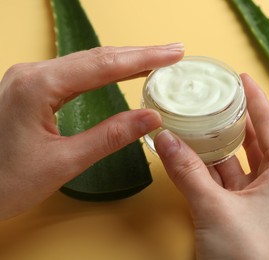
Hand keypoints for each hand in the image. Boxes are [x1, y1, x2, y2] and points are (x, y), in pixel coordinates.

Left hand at [0, 43, 183, 219]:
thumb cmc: (5, 182)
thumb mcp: (64, 162)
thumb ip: (110, 136)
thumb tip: (151, 118)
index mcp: (39, 86)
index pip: (104, 65)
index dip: (144, 58)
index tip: (172, 54)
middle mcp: (32, 74)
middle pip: (97, 56)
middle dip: (138, 53)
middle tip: (172, 52)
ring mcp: (29, 79)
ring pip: (86, 62)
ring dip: (123, 60)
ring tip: (155, 60)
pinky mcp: (30, 89)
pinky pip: (75, 72)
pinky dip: (104, 71)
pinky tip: (120, 71)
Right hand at [155, 73, 268, 259]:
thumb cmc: (247, 256)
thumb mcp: (215, 208)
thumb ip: (187, 171)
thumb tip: (163, 137)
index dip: (257, 99)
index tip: (242, 78)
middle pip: (253, 142)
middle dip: (234, 119)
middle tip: (216, 97)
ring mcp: (254, 201)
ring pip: (233, 163)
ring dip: (214, 146)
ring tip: (197, 121)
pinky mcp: (237, 214)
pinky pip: (221, 183)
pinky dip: (205, 170)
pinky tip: (189, 156)